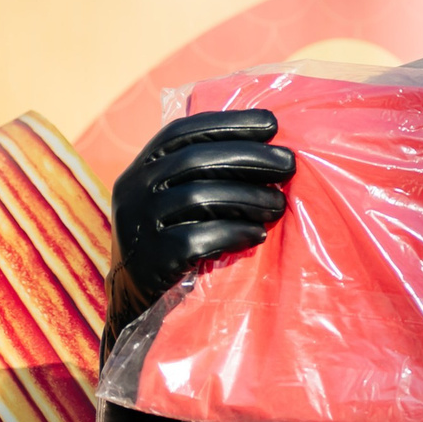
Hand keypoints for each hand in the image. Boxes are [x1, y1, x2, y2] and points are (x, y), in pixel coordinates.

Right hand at [110, 109, 295, 310]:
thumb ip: (201, 172)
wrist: (133, 298)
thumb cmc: (169, 238)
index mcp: (142, 166)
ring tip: (278, 204)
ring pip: (199, 197)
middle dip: (250, 157)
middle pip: (196, 159)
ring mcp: (138, 223)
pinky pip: (197, 238)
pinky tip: (257, 235)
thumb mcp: (172, 197)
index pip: (183, 131)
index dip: (228, 123)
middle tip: (289, 163)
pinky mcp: (150, 258)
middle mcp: (134, 188)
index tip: (271, 123)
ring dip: (248, 198)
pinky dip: (234, 233)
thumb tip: (267, 147)